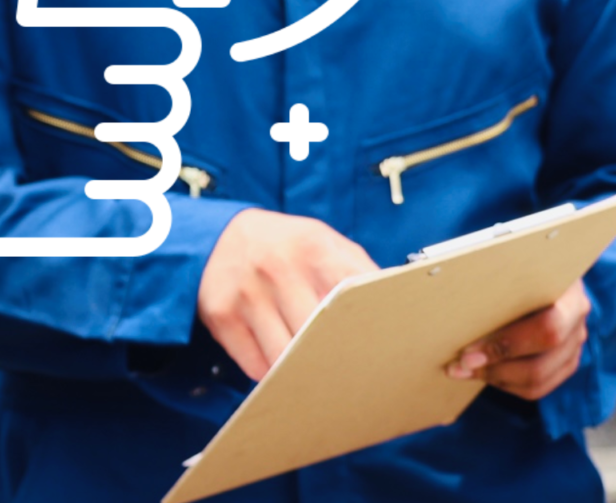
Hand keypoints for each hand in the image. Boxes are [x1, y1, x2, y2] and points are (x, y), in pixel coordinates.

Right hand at [199, 209, 376, 381]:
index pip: (353, 295)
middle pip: (319, 334)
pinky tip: (280, 364)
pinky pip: (256, 365)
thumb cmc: (285, 247)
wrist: (219, 236)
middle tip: (352, 378)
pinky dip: (273, 374)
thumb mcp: (322, 242)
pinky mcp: (222, 316)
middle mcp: (279, 267)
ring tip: (317, 377)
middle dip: (338, 358)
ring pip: (286, 357)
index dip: (370, 327)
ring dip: (303, 373)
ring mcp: (248, 292)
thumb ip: (357, 271)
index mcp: (314, 247)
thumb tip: (396, 310)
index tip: (384, 353)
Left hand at [446, 278, 590, 399]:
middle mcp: (577, 322)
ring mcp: (575, 345)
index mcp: (570, 293)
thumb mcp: (514, 266)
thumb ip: (496, 284)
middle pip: (540, 364)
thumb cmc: (522, 264)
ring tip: (464, 370)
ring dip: (496, 379)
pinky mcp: (566, 362)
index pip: (547, 329)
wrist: (545, 266)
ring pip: (538, 382)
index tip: (468, 349)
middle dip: (494, 368)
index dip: (507, 344)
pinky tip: (483, 372)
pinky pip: (538, 388)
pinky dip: (506, 384)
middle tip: (460, 364)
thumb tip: (456, 307)